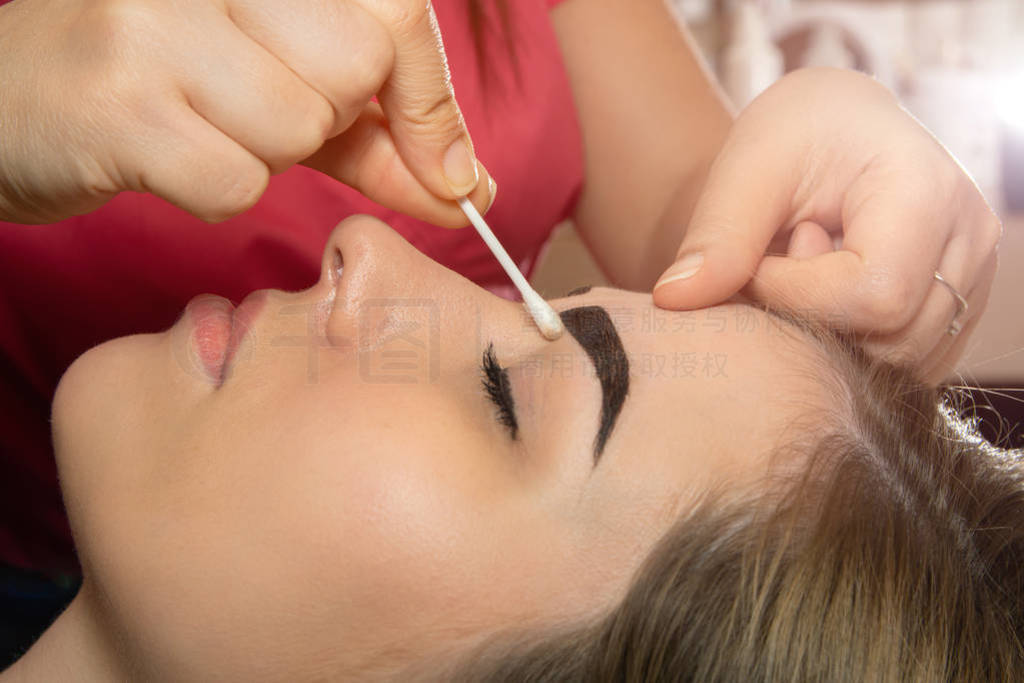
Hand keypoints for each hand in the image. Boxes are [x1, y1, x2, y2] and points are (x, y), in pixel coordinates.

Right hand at [0, 0, 492, 225]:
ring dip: (267, 155)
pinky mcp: (121, 98)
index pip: (394, 13)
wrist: (9, 104)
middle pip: (355, 68)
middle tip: (257, 112)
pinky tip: (166, 159)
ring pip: (300, 127)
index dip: (432, 101)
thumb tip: (470, 190)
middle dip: (330, 120)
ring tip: (199, 127)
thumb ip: (377, 134)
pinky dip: (217, 191)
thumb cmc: (158, 93)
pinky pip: (238, 181)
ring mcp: (157, 23)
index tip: (453, 173)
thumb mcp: (279, 95)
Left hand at [652, 68, 1000, 383]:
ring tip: (810, 272)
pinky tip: (831, 297)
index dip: (797, 297)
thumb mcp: (747, 170)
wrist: (837, 129)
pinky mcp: (960, 307)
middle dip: (813, 320)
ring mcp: (975, 278)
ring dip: (834, 335)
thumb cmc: (793, 137)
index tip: (758, 262)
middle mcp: (970, 239)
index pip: (875, 296)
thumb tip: (672, 301)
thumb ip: (716, 239)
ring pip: (901, 363)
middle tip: (783, 262)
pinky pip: (908, 365)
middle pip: (892, 340)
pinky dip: (857, 346)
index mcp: (927, 191)